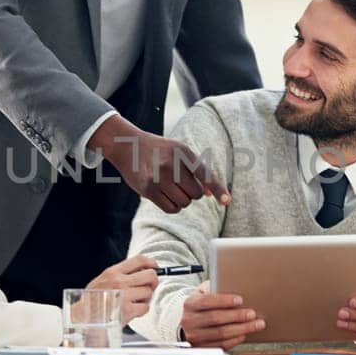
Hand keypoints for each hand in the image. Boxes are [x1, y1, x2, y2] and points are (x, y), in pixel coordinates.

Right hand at [88, 253, 158, 323]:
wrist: (82, 317)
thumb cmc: (93, 300)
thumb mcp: (103, 279)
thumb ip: (121, 274)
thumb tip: (143, 271)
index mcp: (113, 272)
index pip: (140, 260)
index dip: (152, 263)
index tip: (155, 267)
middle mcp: (119, 282)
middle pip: (150, 275)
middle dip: (153, 282)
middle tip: (148, 287)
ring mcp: (124, 296)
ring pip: (149, 292)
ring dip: (145, 298)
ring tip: (134, 302)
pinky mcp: (128, 310)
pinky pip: (145, 307)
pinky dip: (141, 310)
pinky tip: (131, 311)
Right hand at [92, 115, 229, 213]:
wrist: (128, 146)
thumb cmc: (159, 151)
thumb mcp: (179, 152)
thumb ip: (197, 171)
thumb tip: (211, 194)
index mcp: (183, 152)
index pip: (206, 175)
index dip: (218, 189)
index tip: (227, 202)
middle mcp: (171, 164)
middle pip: (196, 194)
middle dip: (192, 193)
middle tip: (181, 184)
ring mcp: (159, 177)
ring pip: (184, 203)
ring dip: (182, 200)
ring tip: (171, 188)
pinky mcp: (148, 189)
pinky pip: (171, 208)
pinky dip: (173, 206)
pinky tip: (165, 196)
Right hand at [179, 282, 264, 348]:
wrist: (188, 323)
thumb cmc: (201, 306)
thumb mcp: (202, 293)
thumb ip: (213, 287)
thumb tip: (231, 286)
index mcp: (190, 304)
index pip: (207, 301)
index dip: (224, 300)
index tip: (240, 300)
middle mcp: (189, 321)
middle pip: (215, 318)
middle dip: (236, 316)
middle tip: (252, 314)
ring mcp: (194, 336)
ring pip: (220, 334)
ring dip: (241, 329)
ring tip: (256, 324)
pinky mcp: (202, 347)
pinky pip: (221, 345)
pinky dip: (235, 340)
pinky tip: (244, 334)